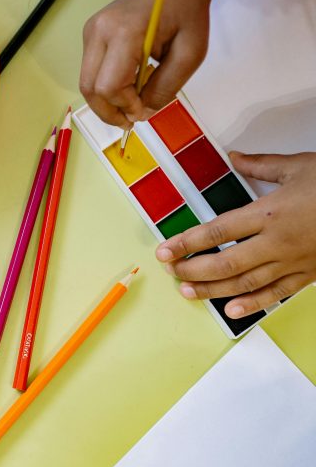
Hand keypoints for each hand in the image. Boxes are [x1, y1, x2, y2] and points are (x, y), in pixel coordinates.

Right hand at [80, 0, 209, 128]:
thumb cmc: (187, 13)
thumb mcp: (190, 55)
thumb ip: (165, 87)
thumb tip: (142, 112)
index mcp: (124, 33)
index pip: (110, 85)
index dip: (125, 106)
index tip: (143, 113)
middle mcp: (98, 31)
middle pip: (89, 87)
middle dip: (108, 111)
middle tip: (128, 122)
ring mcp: (90, 31)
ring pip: (86, 81)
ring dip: (105, 101)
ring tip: (128, 107)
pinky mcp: (90, 33)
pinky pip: (90, 70)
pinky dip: (104, 86)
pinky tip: (125, 88)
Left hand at [156, 152, 315, 318]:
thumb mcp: (298, 166)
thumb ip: (260, 165)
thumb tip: (234, 157)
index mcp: (270, 212)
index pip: (218, 230)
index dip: (187, 242)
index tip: (164, 251)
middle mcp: (277, 241)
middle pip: (226, 261)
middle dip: (194, 269)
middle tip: (172, 273)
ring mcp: (293, 261)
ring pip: (246, 282)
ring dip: (213, 289)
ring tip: (188, 292)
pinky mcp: (309, 274)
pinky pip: (278, 293)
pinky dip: (253, 304)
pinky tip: (231, 310)